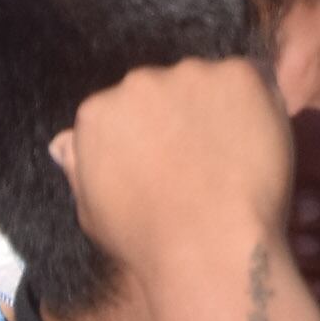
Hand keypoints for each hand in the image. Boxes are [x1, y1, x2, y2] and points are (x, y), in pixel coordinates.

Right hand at [69, 56, 295, 260]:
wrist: (209, 246)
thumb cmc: (148, 241)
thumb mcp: (92, 211)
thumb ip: (81, 167)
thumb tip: (65, 141)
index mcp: (97, 112)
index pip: (123, 110)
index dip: (148, 137)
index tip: (167, 164)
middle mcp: (137, 82)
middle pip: (163, 90)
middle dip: (179, 117)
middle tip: (203, 160)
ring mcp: (189, 74)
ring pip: (205, 83)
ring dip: (215, 109)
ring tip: (231, 158)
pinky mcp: (236, 75)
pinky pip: (248, 81)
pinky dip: (255, 106)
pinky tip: (254, 145)